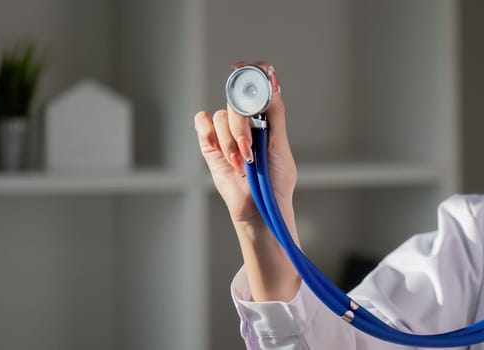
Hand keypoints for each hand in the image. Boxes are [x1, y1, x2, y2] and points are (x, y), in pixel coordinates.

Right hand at [195, 63, 296, 227]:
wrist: (259, 207)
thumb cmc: (275, 181)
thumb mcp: (280, 146)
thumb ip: (275, 115)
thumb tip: (273, 84)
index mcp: (265, 117)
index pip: (256, 86)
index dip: (251, 73)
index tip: (245, 67)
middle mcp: (245, 121)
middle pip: (236, 101)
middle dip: (242, 126)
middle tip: (249, 148)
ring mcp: (227, 132)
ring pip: (221, 117)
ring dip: (231, 142)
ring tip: (243, 163)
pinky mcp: (210, 145)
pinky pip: (202, 123)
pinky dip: (211, 135)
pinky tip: (226, 156)